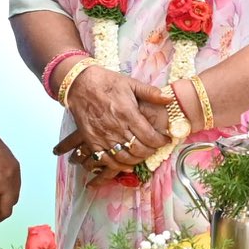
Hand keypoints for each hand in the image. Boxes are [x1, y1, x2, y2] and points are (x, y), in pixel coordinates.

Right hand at [52, 68, 172, 175]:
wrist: (80, 84)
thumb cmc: (107, 82)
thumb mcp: (131, 83)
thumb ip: (151, 93)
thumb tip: (169, 99)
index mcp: (128, 113)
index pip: (149, 136)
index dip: (160, 142)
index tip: (165, 140)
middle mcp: (116, 128)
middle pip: (139, 150)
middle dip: (151, 151)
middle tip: (155, 147)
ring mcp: (103, 137)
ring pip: (124, 158)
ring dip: (137, 159)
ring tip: (142, 154)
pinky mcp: (92, 141)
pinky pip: (106, 160)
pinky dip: (117, 165)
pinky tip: (125, 163)